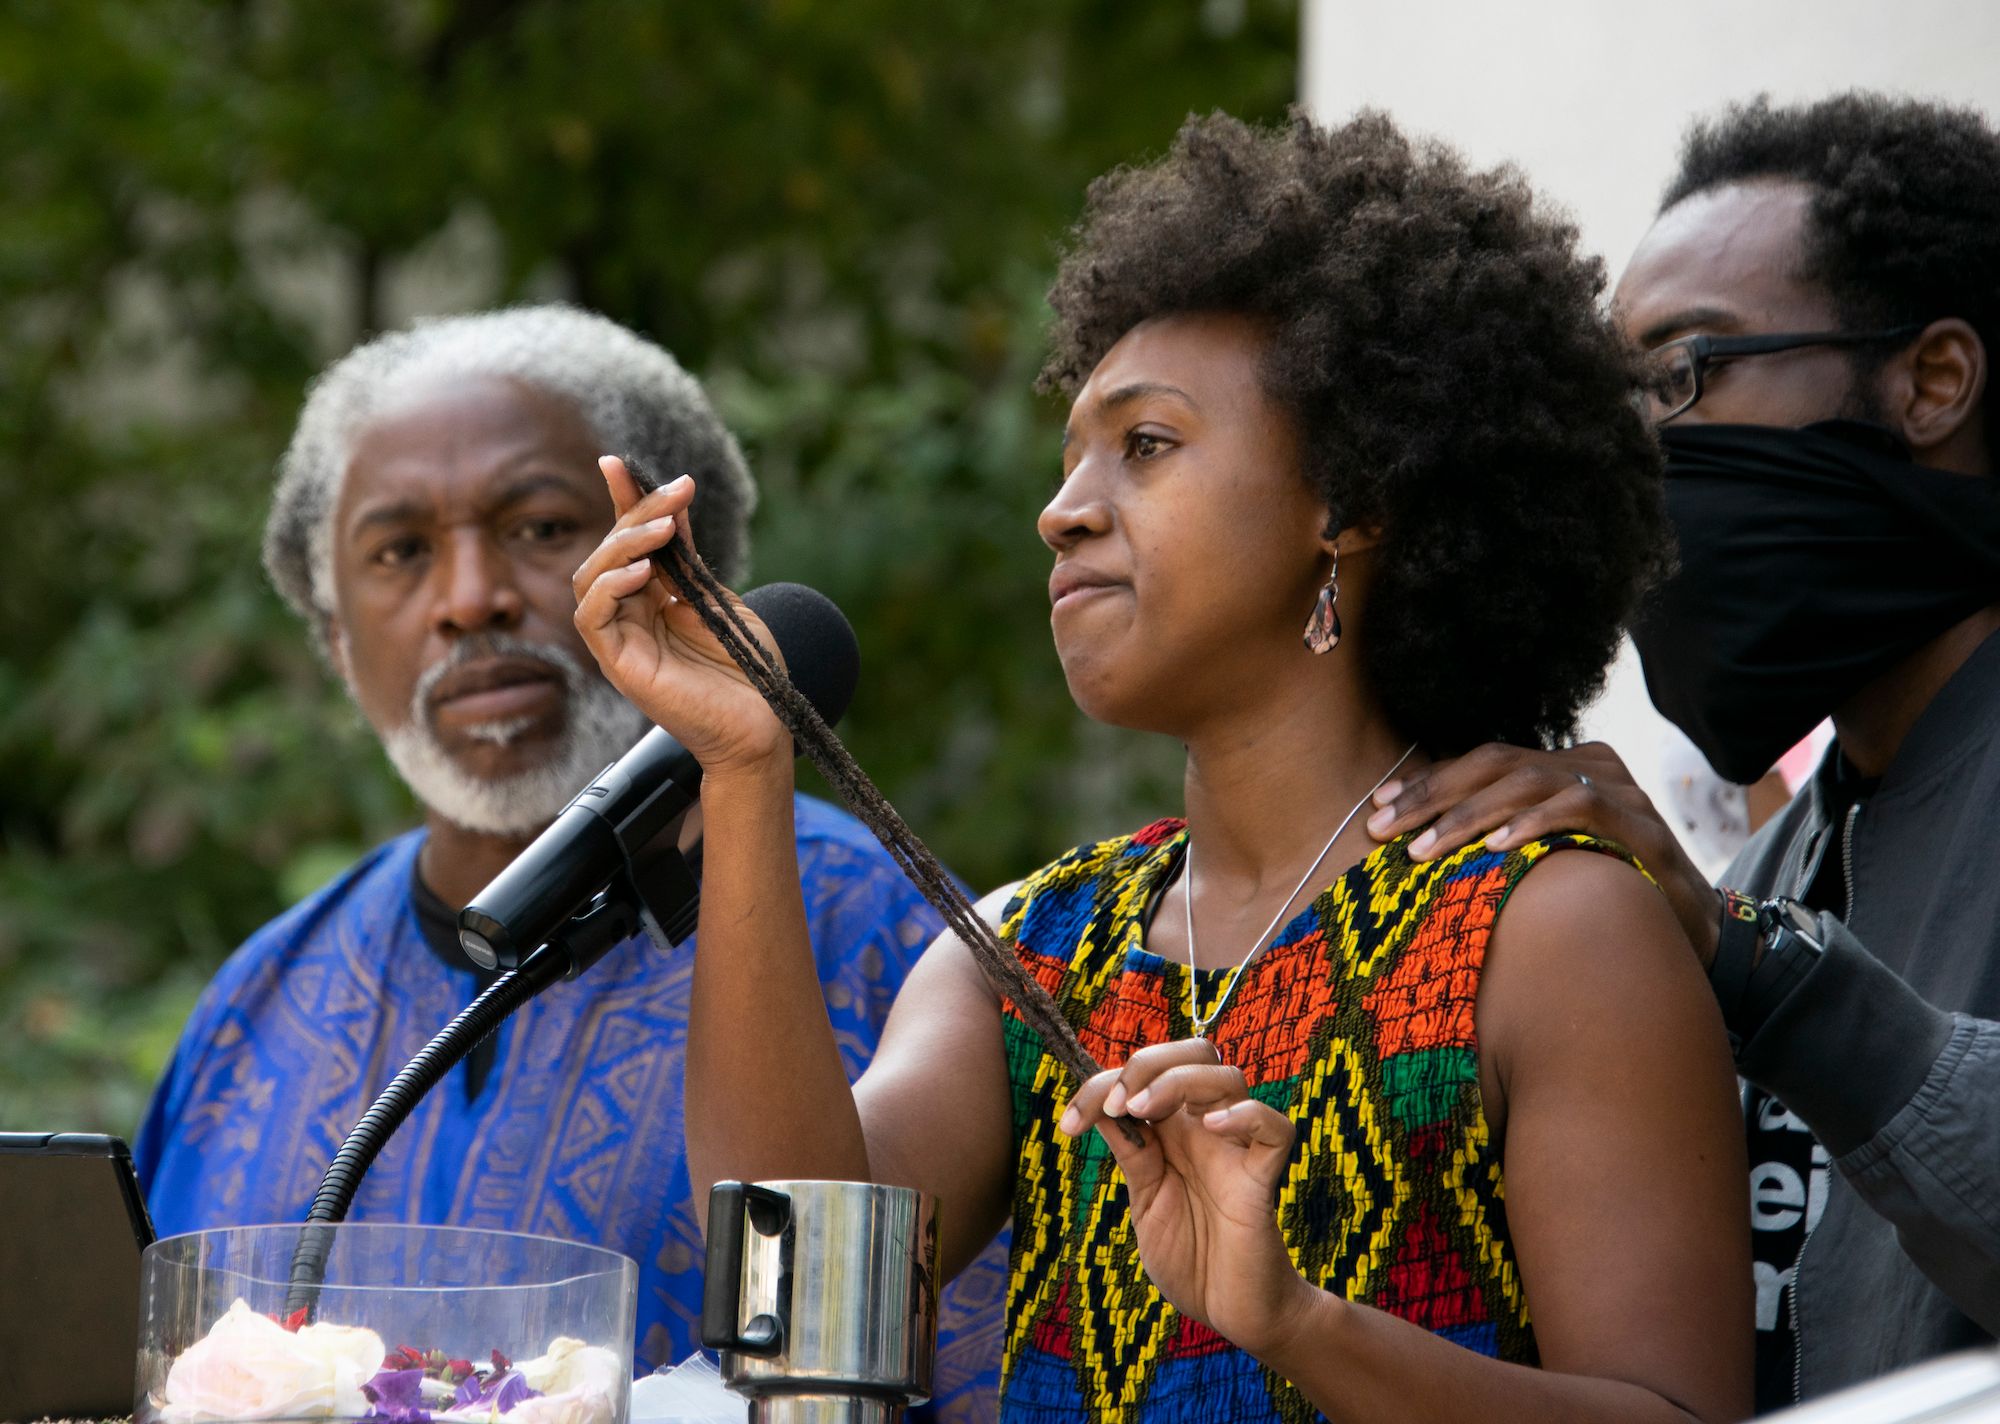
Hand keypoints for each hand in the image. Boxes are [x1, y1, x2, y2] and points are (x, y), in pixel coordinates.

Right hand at [571, 458, 789, 777]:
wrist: (764, 724)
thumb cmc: (749, 671)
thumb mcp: (719, 599)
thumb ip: (690, 559)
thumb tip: (674, 502)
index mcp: (653, 601)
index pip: (626, 542)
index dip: (620, 501)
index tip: (618, 463)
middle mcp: (630, 618)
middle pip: (608, 553)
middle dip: (632, 515)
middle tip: (670, 497)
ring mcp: (622, 641)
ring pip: (591, 579)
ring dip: (622, 545)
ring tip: (660, 531)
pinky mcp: (619, 664)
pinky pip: (592, 616)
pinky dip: (610, 586)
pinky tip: (641, 572)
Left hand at [1059, 1040, 1323, 1360]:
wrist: (1231, 1311)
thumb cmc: (1190, 1256)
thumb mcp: (1145, 1199)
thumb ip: (1133, 1153)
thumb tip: (1102, 1105)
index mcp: (1175, 1130)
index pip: (1146, 1075)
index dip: (1103, 1084)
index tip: (1070, 1124)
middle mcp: (1206, 1129)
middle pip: (1196, 1052)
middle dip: (1149, 1062)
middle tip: (1118, 1103)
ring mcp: (1237, 1149)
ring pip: (1229, 1076)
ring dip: (1178, 1081)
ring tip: (1144, 1110)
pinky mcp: (1264, 1179)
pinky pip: (1275, 1128)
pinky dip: (1245, 1116)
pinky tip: (1210, 1128)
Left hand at [1363, 741, 1724, 965]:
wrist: (1689, 934)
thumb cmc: (1600, 897)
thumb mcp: (1540, 861)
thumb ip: (1492, 841)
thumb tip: (1412, 842)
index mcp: (1560, 768)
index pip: (1481, 762)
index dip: (1427, 783)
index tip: (1377, 810)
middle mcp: (1590, 768)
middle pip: (1496, 763)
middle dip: (1432, 796)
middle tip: (1383, 830)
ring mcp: (1620, 792)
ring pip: (1529, 781)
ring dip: (1469, 814)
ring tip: (1425, 848)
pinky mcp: (1643, 826)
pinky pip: (1580, 809)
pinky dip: (1533, 824)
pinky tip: (1496, 848)